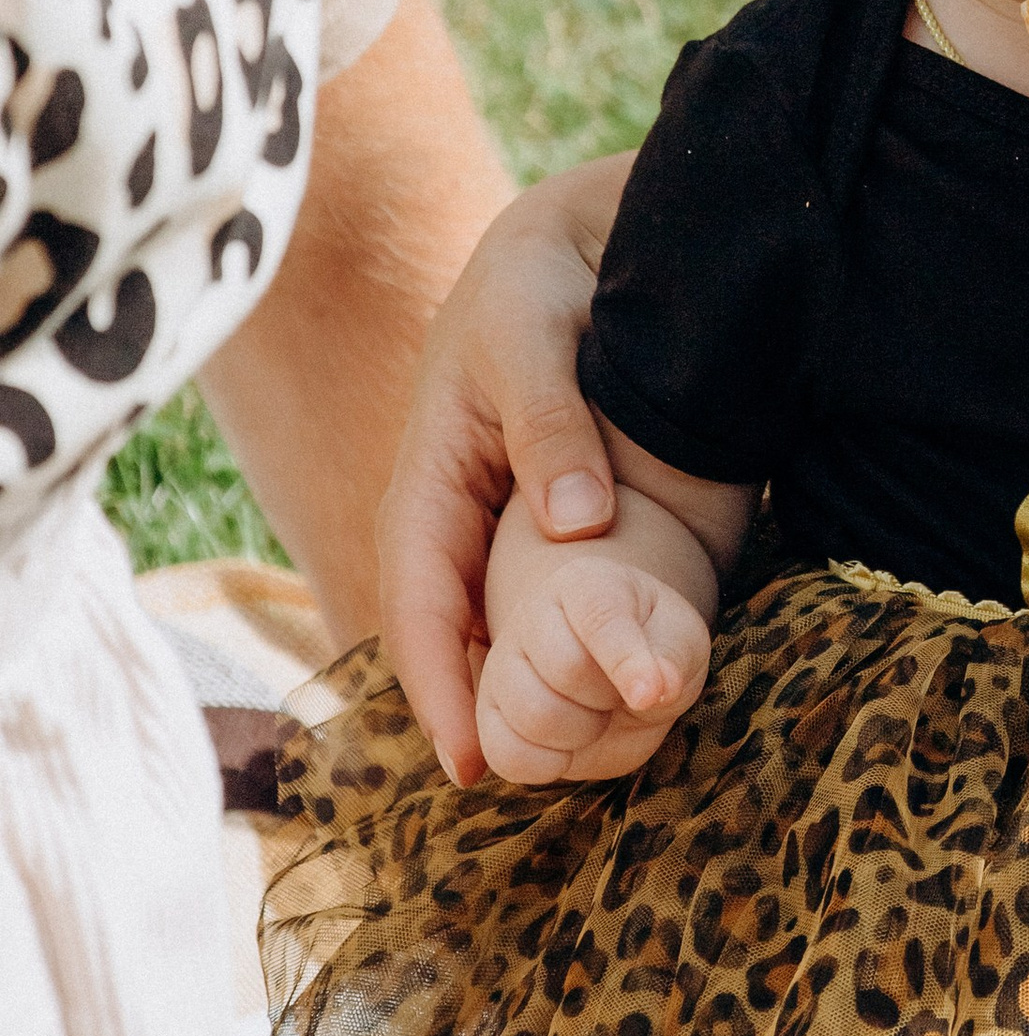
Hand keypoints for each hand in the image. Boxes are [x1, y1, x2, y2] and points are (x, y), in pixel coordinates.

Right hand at [376, 154, 630, 783]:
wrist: (574, 243)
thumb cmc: (540, 287)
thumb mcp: (535, 342)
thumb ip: (551, 426)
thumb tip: (573, 525)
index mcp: (428, 478)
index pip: (418, 607)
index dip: (440, 689)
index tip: (473, 765)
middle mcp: (454, 512)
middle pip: (451, 637)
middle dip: (478, 715)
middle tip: (532, 792)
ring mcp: (498, 518)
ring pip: (497, 627)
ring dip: (521, 694)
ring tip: (571, 769)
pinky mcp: (548, 516)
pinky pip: (539, 600)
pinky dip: (560, 650)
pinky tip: (603, 692)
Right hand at [474, 551, 709, 785]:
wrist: (620, 678)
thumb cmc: (653, 650)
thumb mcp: (682, 640)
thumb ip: (673, 657)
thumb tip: (656, 689)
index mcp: (585, 584)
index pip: (599, 618)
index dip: (626, 661)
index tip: (651, 695)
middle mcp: (533, 615)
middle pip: (567, 670)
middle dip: (608, 697)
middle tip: (619, 692)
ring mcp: (502, 665)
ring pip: (534, 716)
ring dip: (581, 732)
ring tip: (595, 714)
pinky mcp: (489, 716)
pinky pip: (507, 755)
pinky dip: (547, 764)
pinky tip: (567, 745)